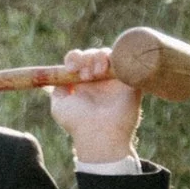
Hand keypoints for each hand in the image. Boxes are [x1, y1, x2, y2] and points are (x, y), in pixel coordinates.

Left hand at [46, 46, 143, 166]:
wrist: (98, 134)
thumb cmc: (77, 123)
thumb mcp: (59, 106)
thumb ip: (58, 89)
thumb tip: (58, 76)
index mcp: (84, 82)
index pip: (79, 59)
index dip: (74, 58)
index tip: (71, 69)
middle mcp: (100, 79)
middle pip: (94, 54)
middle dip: (87, 58)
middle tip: (85, 76)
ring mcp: (116, 80)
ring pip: (110, 54)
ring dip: (100, 58)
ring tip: (96, 74)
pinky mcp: (131, 81)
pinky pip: (128, 61)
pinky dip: (118, 59)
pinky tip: (109, 70)